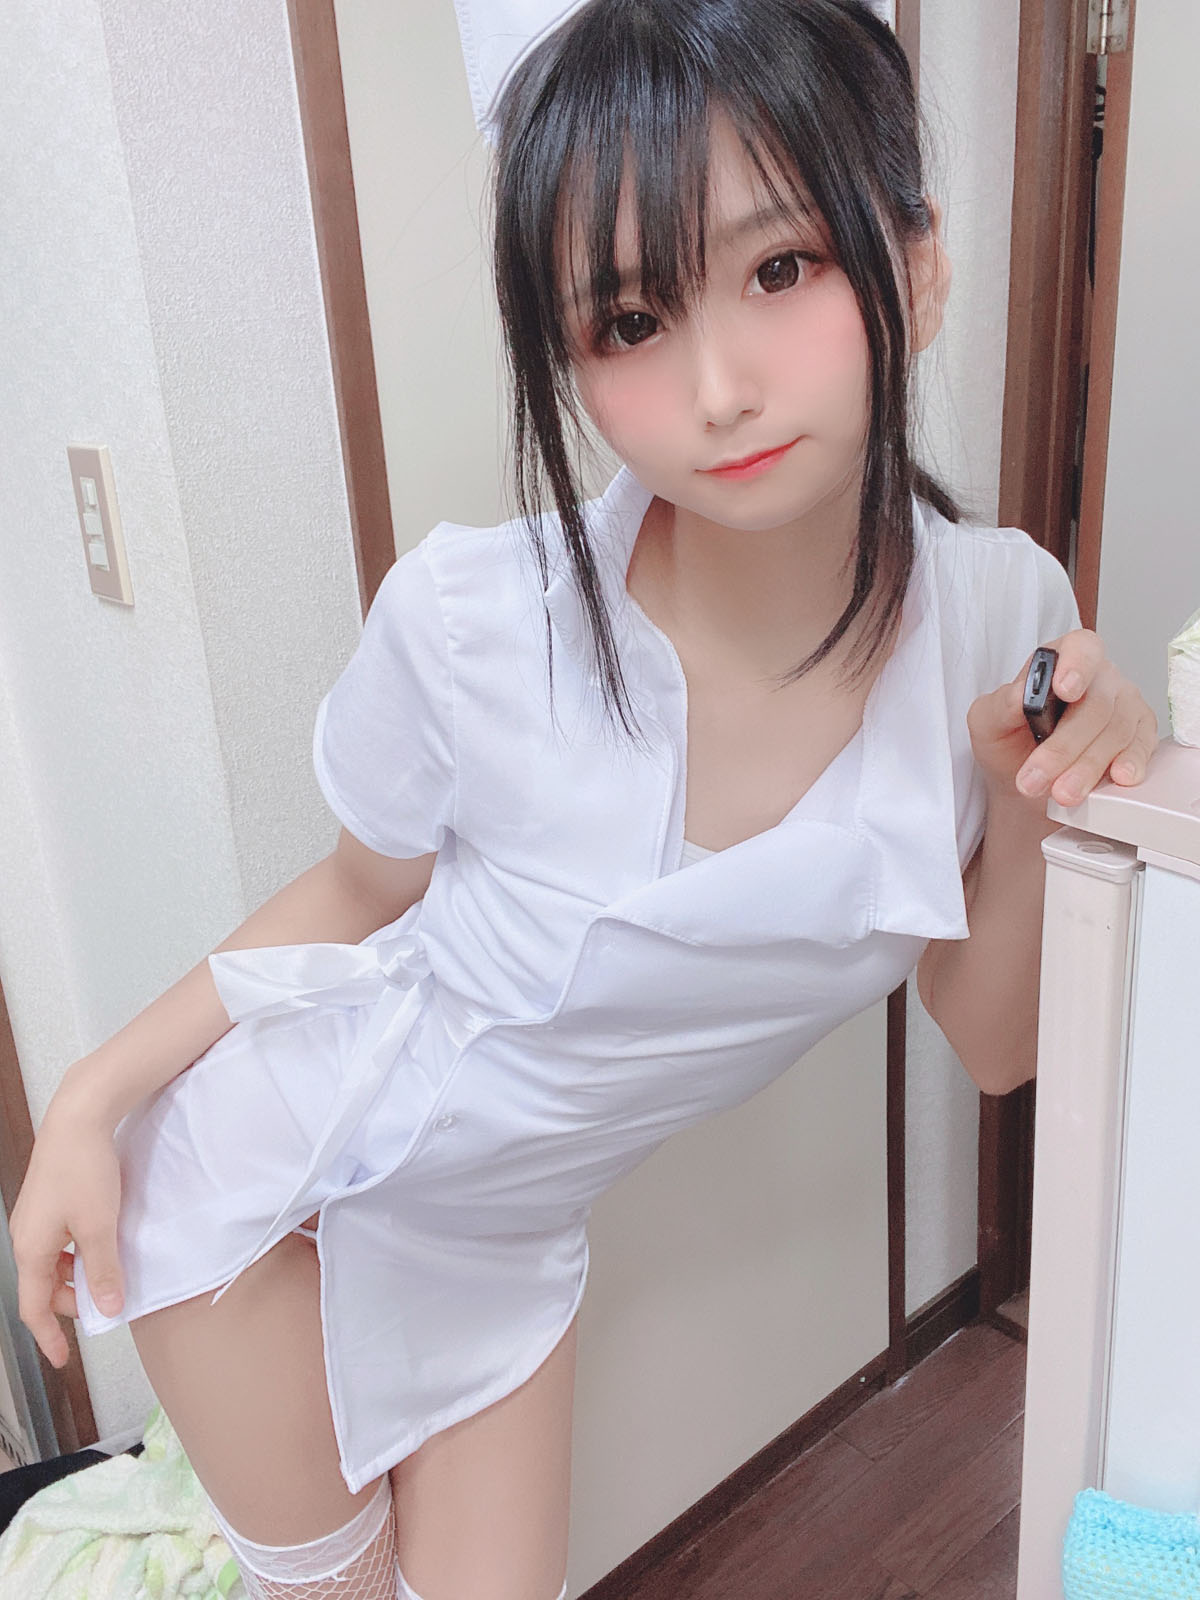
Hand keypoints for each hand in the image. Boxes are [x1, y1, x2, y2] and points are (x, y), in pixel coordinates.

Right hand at [10, 1097, 124, 1368]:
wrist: (79, 1116)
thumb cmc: (85, 1169)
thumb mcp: (100, 1225)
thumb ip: (103, 1270)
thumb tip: (107, 1309)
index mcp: (31, 1248)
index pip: (34, 1307)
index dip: (49, 1336)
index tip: (62, 1359)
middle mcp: (25, 1236)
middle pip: (43, 1286)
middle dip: (69, 1302)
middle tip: (103, 1305)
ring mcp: (34, 1217)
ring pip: (51, 1263)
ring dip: (75, 1276)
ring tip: (106, 1275)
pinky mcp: (47, 1201)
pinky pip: (57, 1242)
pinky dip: (75, 1253)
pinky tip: (100, 1245)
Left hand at [967, 628, 1159, 807]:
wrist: (1028, 783)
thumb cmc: (1009, 742)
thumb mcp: (987, 722)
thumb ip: (1000, 704)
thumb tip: (1019, 694)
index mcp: (1061, 661)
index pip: (1081, 648)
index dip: (1077, 665)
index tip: (1064, 690)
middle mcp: (1099, 679)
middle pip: (1095, 704)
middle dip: (1063, 747)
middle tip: (1037, 777)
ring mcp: (1123, 706)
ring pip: (1116, 731)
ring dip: (1086, 767)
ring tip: (1061, 792)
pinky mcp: (1139, 735)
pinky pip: (1141, 747)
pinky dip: (1129, 763)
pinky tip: (1118, 777)